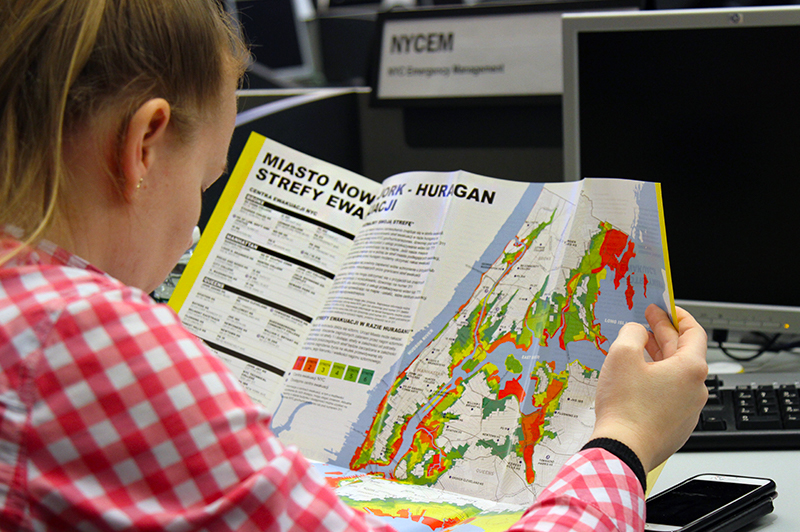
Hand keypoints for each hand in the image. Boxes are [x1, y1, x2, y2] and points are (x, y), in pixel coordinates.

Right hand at [590, 305, 707, 471]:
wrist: (623, 450)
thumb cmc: (625, 408)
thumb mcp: (622, 355)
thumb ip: (633, 333)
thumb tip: (638, 332)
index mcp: (691, 368)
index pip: (694, 331)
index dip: (677, 316)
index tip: (664, 308)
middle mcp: (696, 389)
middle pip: (683, 353)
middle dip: (663, 335)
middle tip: (645, 323)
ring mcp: (689, 410)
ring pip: (675, 376)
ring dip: (658, 360)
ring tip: (636, 352)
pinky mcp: (677, 426)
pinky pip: (670, 396)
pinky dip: (656, 383)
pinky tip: (636, 382)